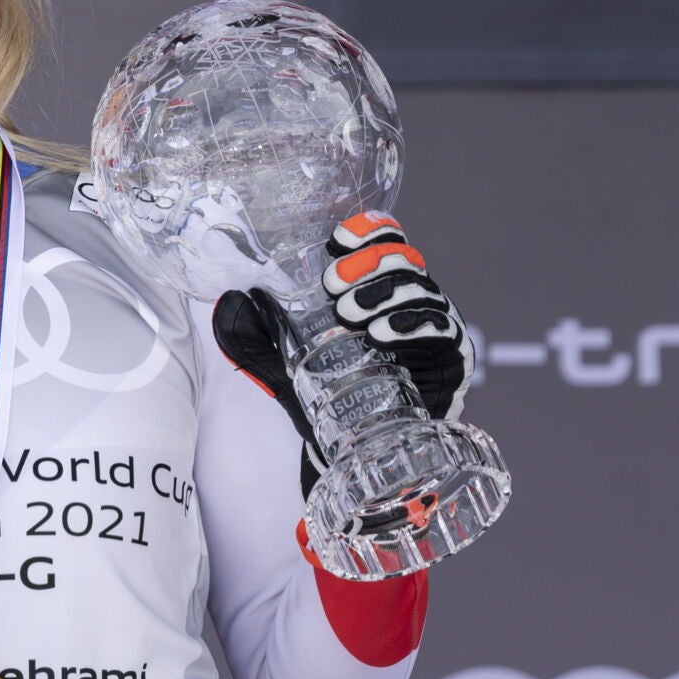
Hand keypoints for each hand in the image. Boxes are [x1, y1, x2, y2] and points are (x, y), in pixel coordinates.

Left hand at [212, 211, 473, 447]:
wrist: (356, 447)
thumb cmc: (328, 393)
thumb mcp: (283, 359)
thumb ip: (255, 333)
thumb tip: (229, 301)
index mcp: (379, 288)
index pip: (386, 242)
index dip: (369, 231)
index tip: (337, 239)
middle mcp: (411, 301)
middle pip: (404, 261)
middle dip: (368, 264)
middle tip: (332, 284)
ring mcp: (434, 328)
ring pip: (422, 292)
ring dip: (384, 294)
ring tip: (349, 313)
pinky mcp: (450, 359)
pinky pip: (440, 332)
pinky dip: (411, 327)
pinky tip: (381, 334)